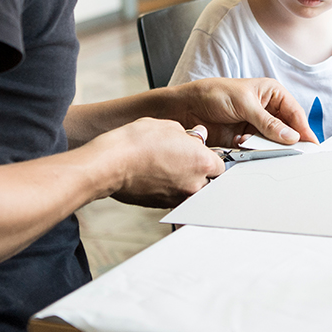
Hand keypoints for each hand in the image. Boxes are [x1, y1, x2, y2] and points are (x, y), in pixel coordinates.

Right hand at [93, 117, 223, 208]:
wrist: (111, 162)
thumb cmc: (137, 142)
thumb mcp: (169, 126)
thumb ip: (190, 135)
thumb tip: (197, 137)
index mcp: (202, 162)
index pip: (220, 164)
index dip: (209, 157)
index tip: (200, 152)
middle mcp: (194, 184)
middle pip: (208, 181)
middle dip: (199, 171)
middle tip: (183, 159)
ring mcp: (178, 197)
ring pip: (191, 191)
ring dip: (185, 181)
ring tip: (167, 166)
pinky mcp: (162, 205)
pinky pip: (174, 197)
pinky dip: (170, 189)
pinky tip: (157, 175)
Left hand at [171, 77, 318, 147]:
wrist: (187, 108)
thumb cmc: (214, 93)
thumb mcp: (245, 104)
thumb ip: (268, 123)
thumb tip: (291, 136)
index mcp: (272, 93)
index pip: (294, 113)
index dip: (304, 128)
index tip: (311, 144)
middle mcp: (267, 109)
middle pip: (287, 129)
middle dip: (289, 140)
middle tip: (295, 153)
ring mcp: (257, 125)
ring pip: (273, 141)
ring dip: (269, 146)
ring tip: (263, 147)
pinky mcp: (246, 139)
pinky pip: (258, 149)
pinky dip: (256, 151)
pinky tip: (247, 147)